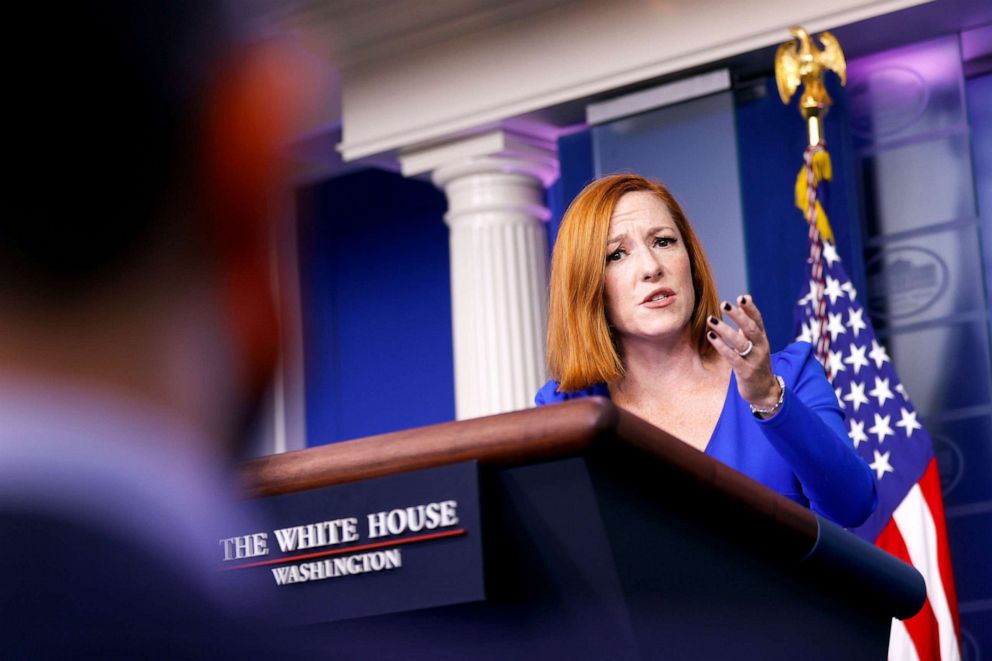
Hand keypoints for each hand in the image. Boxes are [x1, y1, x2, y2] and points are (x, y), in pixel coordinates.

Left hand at [706, 295, 780, 415]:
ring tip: (711, 320)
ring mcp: (754, 360)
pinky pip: (733, 358)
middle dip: (738, 316)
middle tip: (724, 304)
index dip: (751, 309)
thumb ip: (750, 323)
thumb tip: (746, 298)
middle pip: (751, 329)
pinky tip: (711, 337)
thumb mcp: (756, 343)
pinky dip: (722, 347)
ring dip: (725, 330)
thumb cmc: (756, 362)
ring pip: (740, 343)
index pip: (758, 321)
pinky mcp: (746, 372)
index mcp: (763, 339)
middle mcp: (761, 347)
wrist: (764, 391)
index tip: (742, 297)